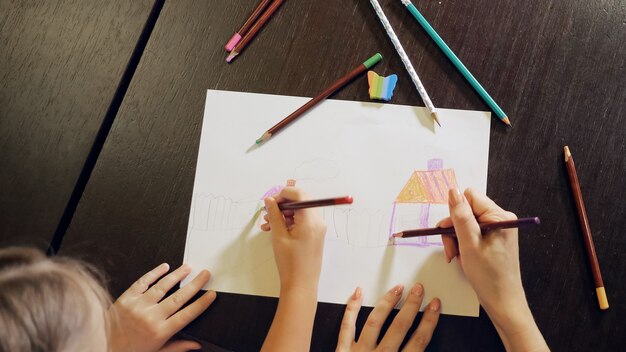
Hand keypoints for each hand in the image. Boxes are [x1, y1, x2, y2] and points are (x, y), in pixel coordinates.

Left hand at [109, 263, 215, 351]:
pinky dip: (154, 273)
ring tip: (188, 267)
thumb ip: (178, 346)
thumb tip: (196, 344)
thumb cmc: (130, 351)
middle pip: (179, 297)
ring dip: (177, 275)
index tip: (211, 294)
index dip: (201, 303)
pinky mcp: (126, 298)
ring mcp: (138, 306)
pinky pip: (143, 282)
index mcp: (160, 332)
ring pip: (163, 286)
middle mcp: (151, 317)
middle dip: (195, 284)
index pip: (187, 315)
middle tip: (205, 274)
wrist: (102, 347)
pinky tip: (164, 267)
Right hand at [261, 187, 326, 291]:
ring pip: (300, 212)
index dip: (283, 194)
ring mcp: (318, 228)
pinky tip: (275, 229)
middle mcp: (318, 222)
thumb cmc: (290, 263)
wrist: (301, 285)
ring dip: (283, 214)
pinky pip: (302, 221)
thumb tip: (270, 200)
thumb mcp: (279, 236)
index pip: (300, 194)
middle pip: (301, 201)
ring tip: (267, 224)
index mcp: (310, 220)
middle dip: (282, 204)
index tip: (271, 201)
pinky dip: (289, 222)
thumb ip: (275, 215)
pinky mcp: (315, 235)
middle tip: (267, 212)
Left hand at [337, 283, 439, 351]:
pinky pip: (346, 327)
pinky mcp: (343, 351)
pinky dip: (352, 308)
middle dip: (411, 306)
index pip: (418, 341)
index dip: (429, 322)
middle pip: (399, 327)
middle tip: (418, 289)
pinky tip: (358, 293)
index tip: (434, 305)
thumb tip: (420, 342)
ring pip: (375, 322)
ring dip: (387, 303)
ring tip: (397, 288)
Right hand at [439, 188, 547, 350]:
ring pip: (465, 223)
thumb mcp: (469, 244)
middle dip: (454, 229)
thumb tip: (453, 191)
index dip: (456, 212)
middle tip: (452, 250)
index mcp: (499, 216)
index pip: (469, 197)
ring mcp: (497, 230)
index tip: (449, 231)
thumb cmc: (488, 275)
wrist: (502, 302)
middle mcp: (500, 219)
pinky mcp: (493, 239)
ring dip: (456, 239)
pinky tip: (462, 258)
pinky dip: (462, 245)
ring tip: (456, 257)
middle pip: (466, 211)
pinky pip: (471, 234)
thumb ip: (460, 216)